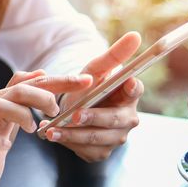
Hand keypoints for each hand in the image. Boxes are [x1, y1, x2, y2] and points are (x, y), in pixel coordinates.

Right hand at [0, 70, 92, 186]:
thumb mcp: (13, 109)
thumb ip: (27, 92)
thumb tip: (42, 71)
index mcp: (10, 96)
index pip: (38, 82)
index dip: (63, 80)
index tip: (88, 81)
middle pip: (20, 89)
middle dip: (44, 96)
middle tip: (56, 111)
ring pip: (2, 107)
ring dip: (22, 115)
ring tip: (33, 128)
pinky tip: (5, 145)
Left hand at [40, 32, 144, 162]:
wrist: (72, 109)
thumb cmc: (88, 86)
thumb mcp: (95, 69)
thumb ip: (113, 55)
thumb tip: (135, 35)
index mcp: (130, 95)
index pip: (135, 90)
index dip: (133, 88)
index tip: (129, 83)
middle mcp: (128, 118)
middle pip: (113, 120)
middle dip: (93, 118)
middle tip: (74, 115)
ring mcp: (116, 137)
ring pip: (97, 138)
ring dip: (73, 135)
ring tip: (52, 130)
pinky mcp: (102, 151)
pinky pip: (86, 150)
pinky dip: (68, 143)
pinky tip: (54, 136)